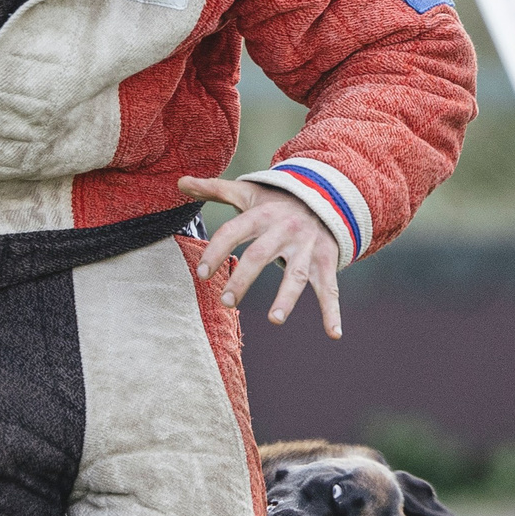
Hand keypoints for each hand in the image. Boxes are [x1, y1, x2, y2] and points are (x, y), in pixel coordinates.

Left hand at [178, 176, 342, 337]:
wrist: (326, 194)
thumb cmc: (277, 201)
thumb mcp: (248, 192)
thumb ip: (215, 189)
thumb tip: (180, 182)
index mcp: (263, 214)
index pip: (234, 231)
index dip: (217, 250)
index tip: (203, 274)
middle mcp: (286, 230)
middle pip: (261, 254)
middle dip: (243, 279)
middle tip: (226, 302)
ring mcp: (308, 248)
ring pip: (297, 274)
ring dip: (287, 297)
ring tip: (275, 320)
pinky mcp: (326, 261)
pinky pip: (329, 288)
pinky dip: (333, 312)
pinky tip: (334, 333)